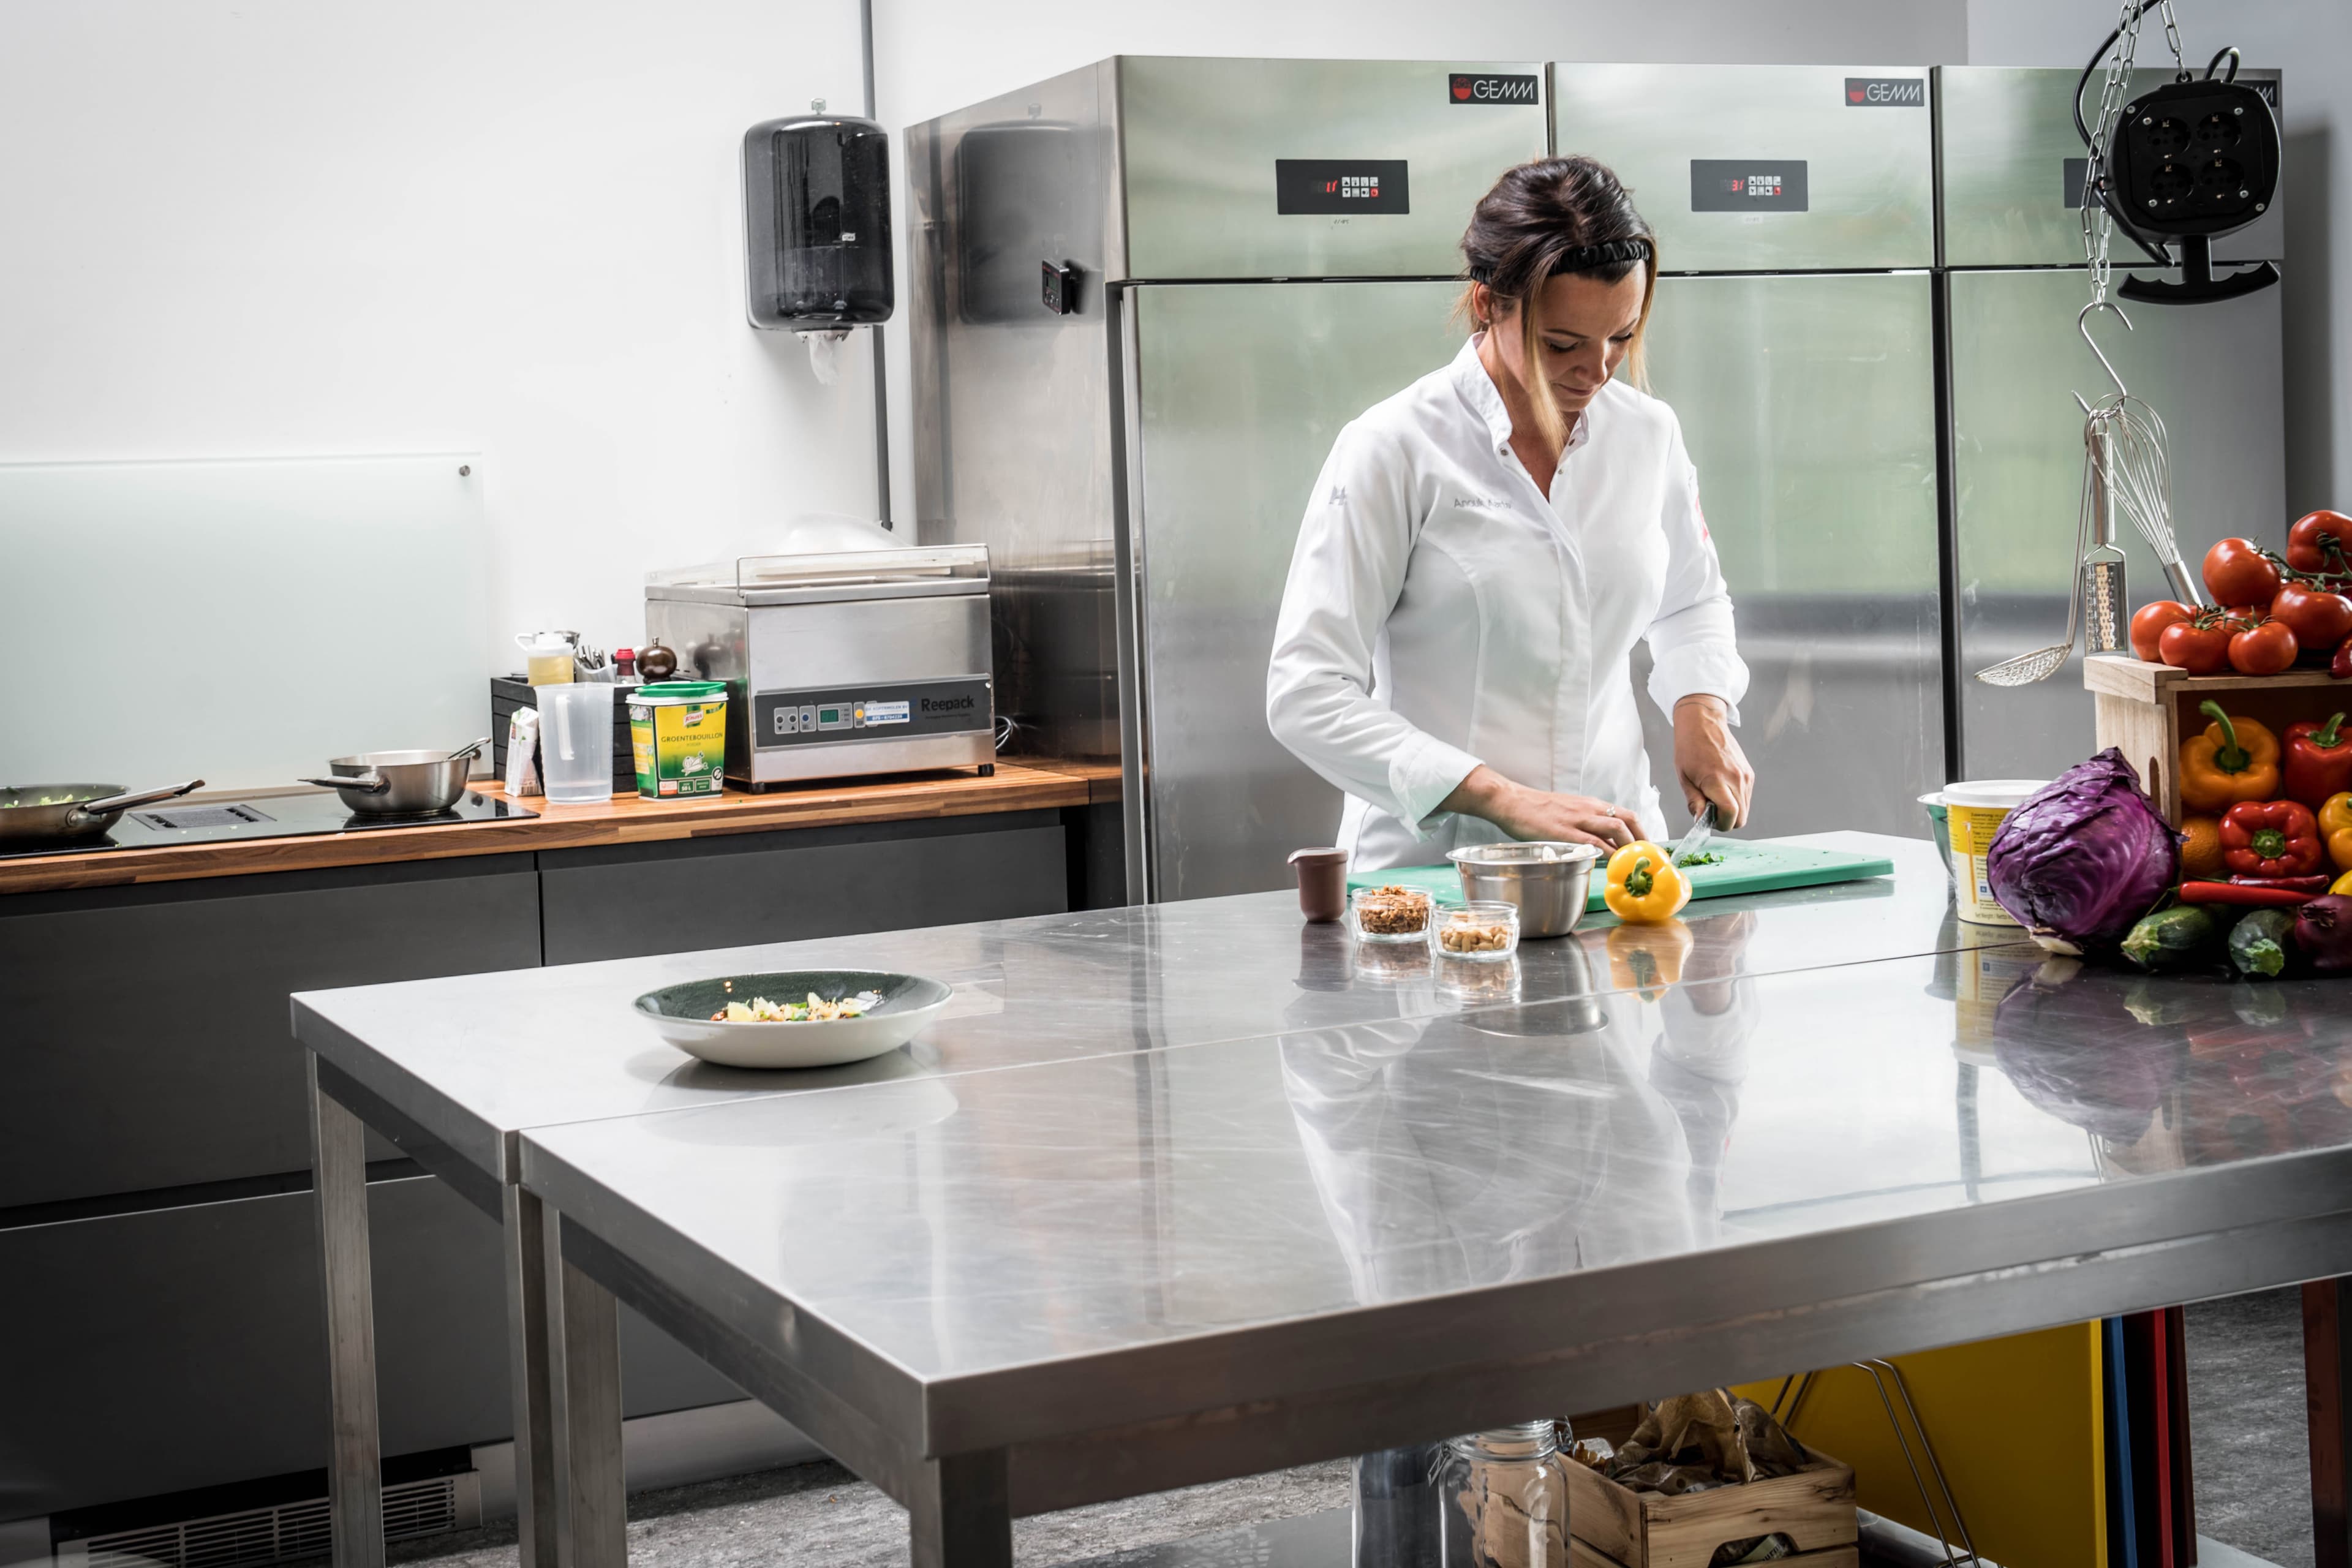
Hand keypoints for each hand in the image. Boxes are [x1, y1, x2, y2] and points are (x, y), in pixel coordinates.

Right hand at [1441, 765, 1639, 850]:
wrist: (1512, 801)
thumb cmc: (1536, 809)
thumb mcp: (1567, 811)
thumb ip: (1584, 824)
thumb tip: (1599, 844)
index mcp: (1590, 804)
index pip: (1626, 814)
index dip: (1641, 831)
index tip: (1647, 848)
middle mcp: (1589, 809)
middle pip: (1627, 821)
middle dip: (1641, 840)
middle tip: (1645, 860)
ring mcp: (1577, 819)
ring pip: (1615, 828)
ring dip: (1628, 846)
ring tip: (1632, 864)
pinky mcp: (1564, 831)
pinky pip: (1592, 841)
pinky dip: (1605, 853)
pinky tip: (1609, 864)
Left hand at [1673, 695, 1754, 829]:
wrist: (1703, 723)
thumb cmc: (1690, 748)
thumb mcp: (1684, 777)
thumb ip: (1694, 801)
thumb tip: (1700, 820)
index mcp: (1717, 780)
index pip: (1730, 814)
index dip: (1721, 824)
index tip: (1709, 821)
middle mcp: (1736, 779)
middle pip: (1741, 817)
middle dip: (1727, 821)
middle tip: (1711, 813)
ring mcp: (1745, 776)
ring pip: (1746, 808)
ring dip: (1732, 811)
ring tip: (1714, 799)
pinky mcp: (1749, 773)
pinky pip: (1746, 796)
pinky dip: (1736, 800)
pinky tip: (1722, 790)